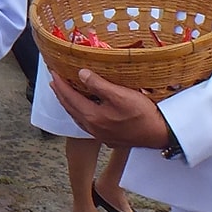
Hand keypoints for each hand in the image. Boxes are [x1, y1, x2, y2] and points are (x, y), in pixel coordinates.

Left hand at [49, 67, 169, 149]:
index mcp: (92, 116)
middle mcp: (93, 127)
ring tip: (65, 95)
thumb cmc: (141, 114)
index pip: (70, 98)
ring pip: (78, 118)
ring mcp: (100, 134)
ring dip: (70, 105)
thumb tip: (80, 74)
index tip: (53, 73)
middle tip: (54, 83)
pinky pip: (87, 124)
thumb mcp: (119, 94)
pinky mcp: (109, 137)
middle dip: (61, 95)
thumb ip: (98, 84)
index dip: (61, 84)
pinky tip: (85, 111)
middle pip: (71, 109)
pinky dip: (81, 114)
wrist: (158, 133)